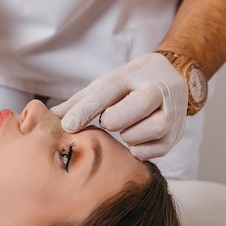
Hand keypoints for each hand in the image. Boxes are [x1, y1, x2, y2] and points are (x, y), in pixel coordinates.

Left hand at [51, 53, 188, 159]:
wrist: (172, 79)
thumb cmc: (129, 85)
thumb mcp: (105, 86)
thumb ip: (78, 103)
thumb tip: (47, 120)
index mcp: (136, 73)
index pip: (106, 93)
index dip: (84, 111)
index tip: (67, 125)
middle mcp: (159, 90)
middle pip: (126, 115)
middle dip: (112, 120)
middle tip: (112, 118)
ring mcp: (173, 113)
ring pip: (140, 135)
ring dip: (127, 135)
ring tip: (128, 125)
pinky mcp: (177, 135)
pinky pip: (149, 152)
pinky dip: (138, 149)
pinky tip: (138, 136)